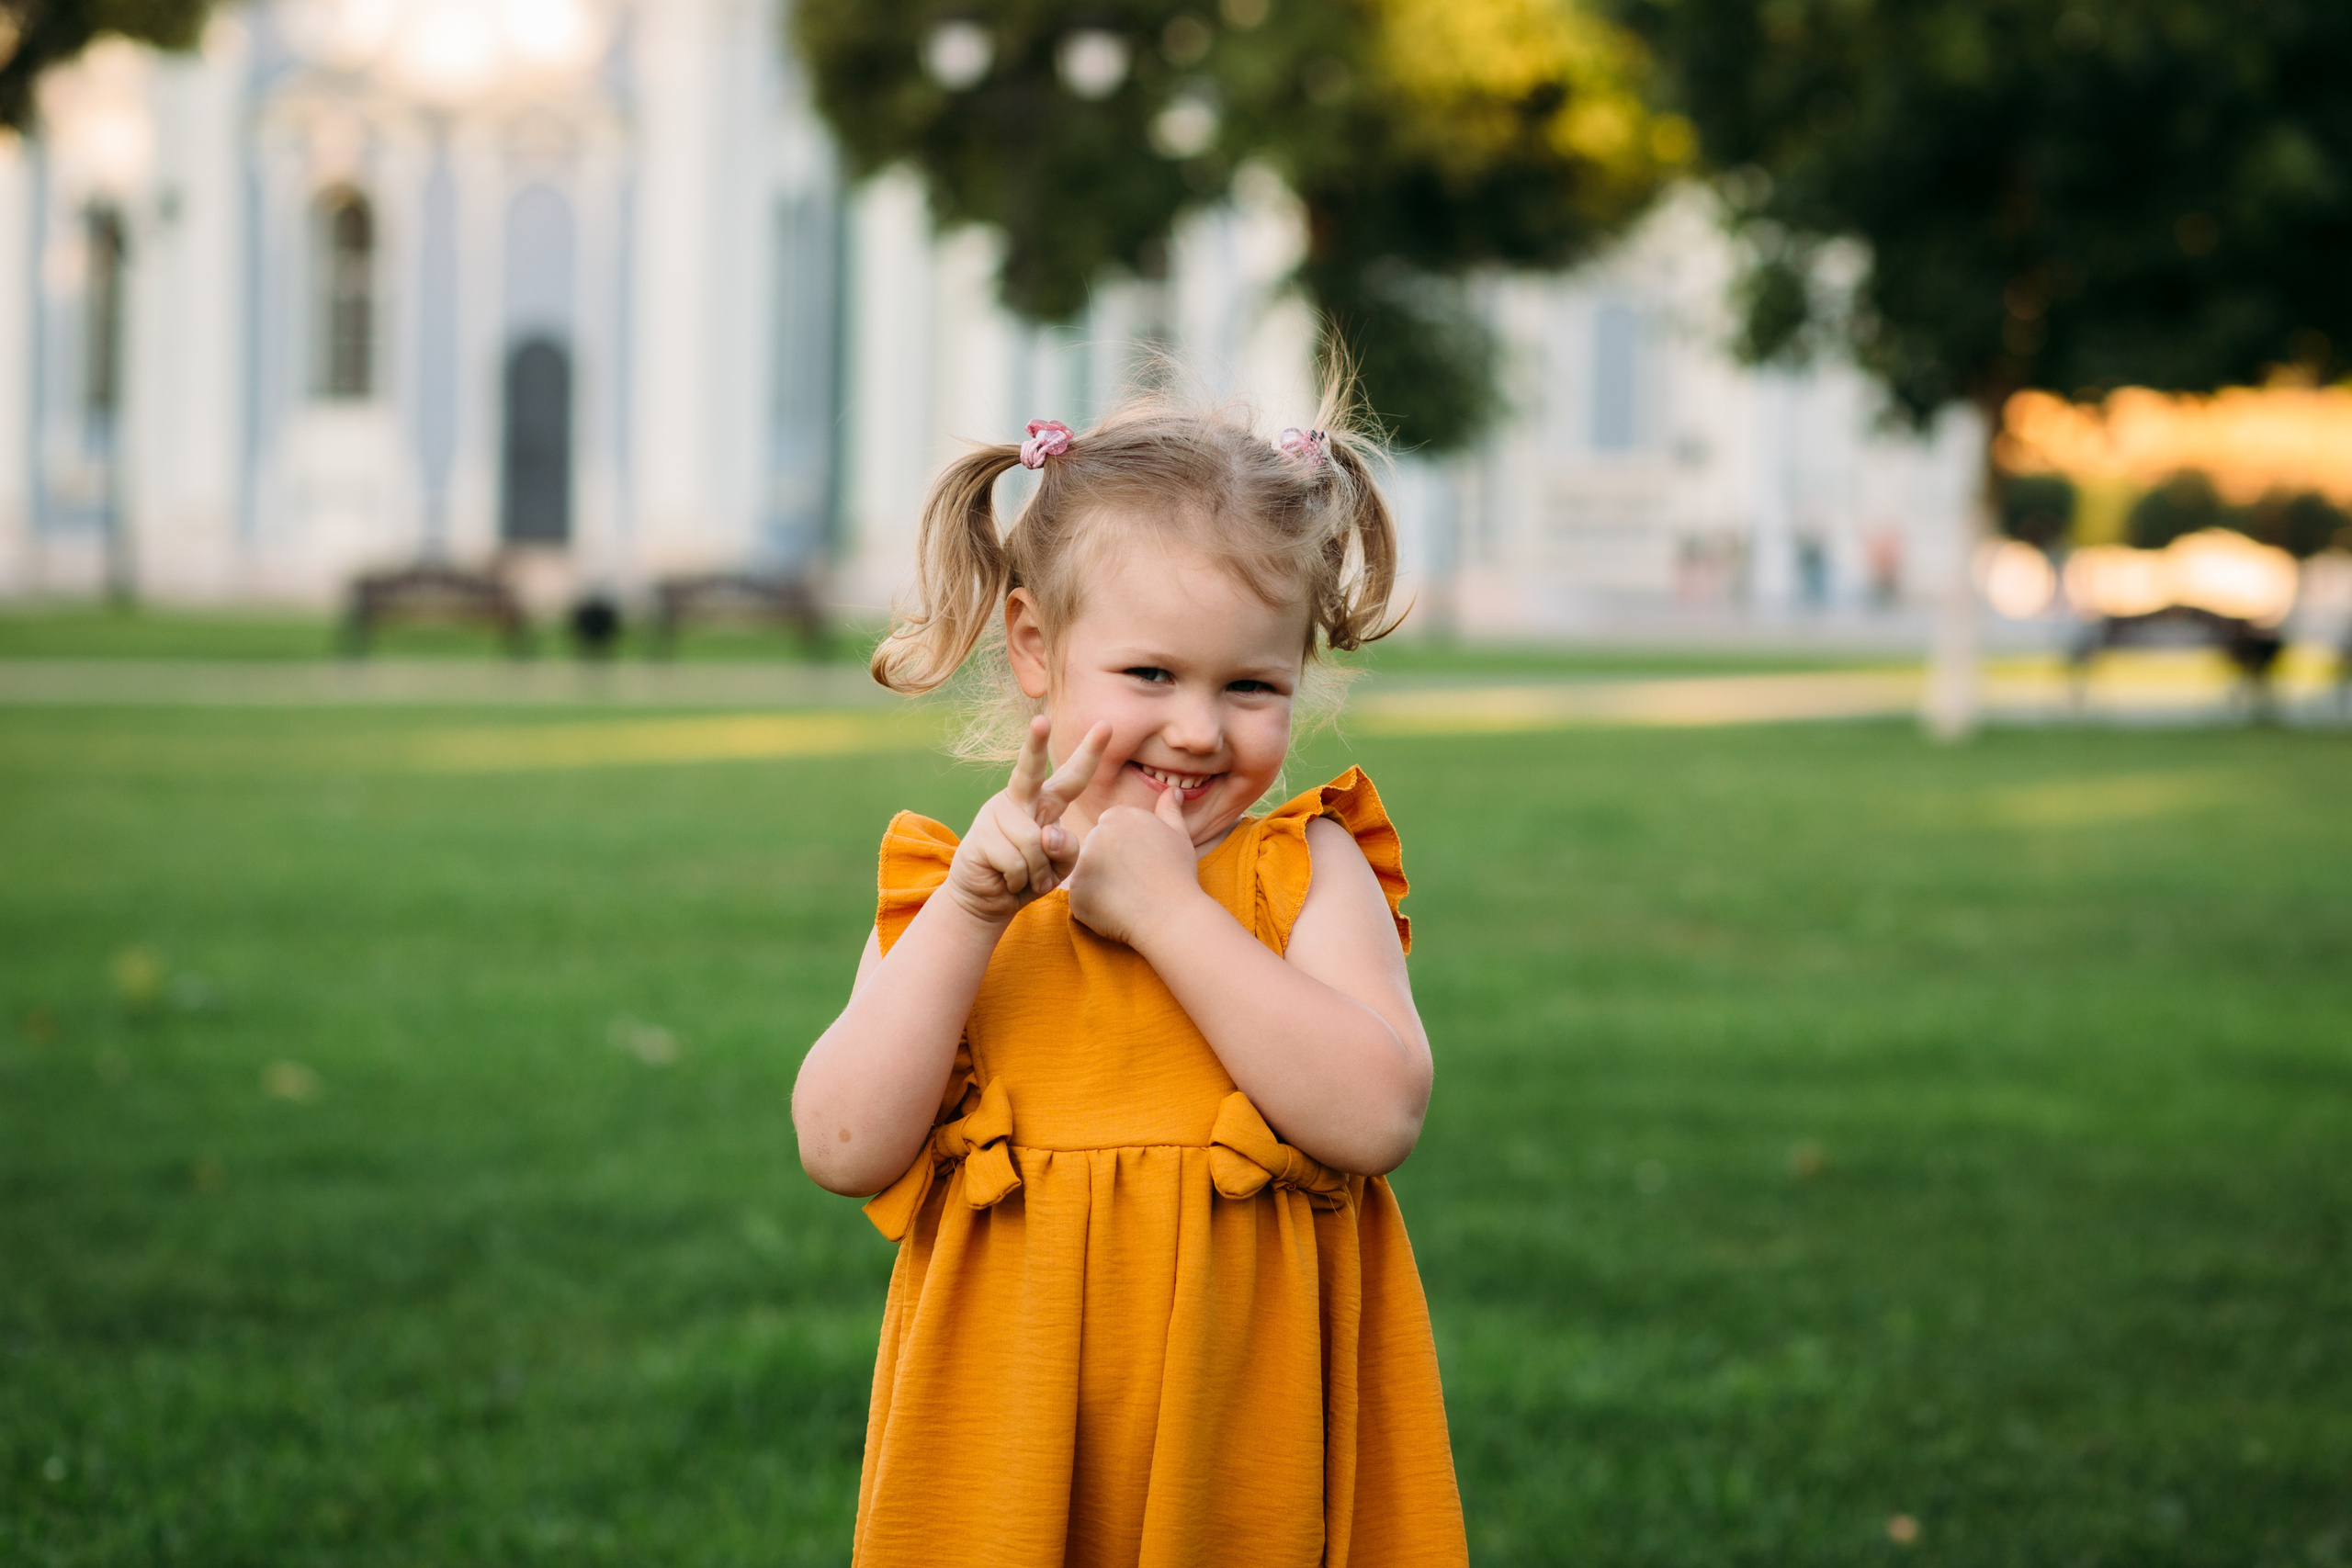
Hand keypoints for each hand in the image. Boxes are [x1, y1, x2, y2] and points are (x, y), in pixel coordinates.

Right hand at [944, 717, 1108, 926]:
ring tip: (1024, 876)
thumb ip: (1067, 849)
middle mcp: (1020, 799)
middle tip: (1040, 720)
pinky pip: (1016, 862)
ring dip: (1036, 872)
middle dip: (1034, 744)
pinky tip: (1006, 879)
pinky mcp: (979, 835)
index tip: (1105, 726)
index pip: (1072, 776)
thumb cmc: (1028, 876)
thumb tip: (1046, 833)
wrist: (986, 899)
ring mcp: (996, 814)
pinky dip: (1018, 880)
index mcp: (1046, 801)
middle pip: (1029, 770)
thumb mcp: (1060, 866)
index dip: (1089, 753)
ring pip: (1034, 843)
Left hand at [1066, 781, 1204, 947]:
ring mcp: (1083, 863)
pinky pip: (1081, 900)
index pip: (1109, 830)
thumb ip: (1170, 810)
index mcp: (1118, 816)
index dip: (1126, 851)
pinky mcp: (1076, 892)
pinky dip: (1095, 909)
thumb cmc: (1178, 875)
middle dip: (1110, 866)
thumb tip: (1174, 791)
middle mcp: (1096, 833)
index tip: (1141, 863)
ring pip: (1087, 875)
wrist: (1172, 915)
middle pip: (1095, 851)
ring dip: (1102, 887)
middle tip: (1136, 882)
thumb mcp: (1179, 836)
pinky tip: (1118, 912)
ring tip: (1129, 897)